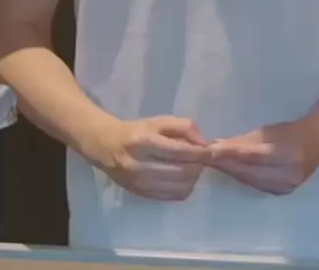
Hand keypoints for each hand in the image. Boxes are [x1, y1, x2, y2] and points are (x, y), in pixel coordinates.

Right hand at [90, 115, 208, 200]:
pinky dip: (184, 187)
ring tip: (192, 166)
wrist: (108, 148)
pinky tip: (182, 177)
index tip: (211, 150)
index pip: (180, 151)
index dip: (200, 152)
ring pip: (180, 187)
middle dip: (198, 165)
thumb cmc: (137, 131)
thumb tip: (204, 143)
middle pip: (182, 172)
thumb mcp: (159, 121)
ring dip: (193, 177)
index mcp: (144, 142)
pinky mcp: (143, 195)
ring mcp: (141, 184)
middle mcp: (141, 165)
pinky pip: (173, 196)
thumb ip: (184, 126)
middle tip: (202, 158)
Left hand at [208, 120, 318, 195]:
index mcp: (286, 154)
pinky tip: (231, 171)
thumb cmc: (289, 132)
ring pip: (250, 180)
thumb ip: (244, 141)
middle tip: (208, 158)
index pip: (253, 156)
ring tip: (215, 164)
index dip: (231, 154)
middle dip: (227, 165)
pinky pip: (256, 185)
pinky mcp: (281, 192)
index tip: (212, 151)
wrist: (315, 143)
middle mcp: (286, 174)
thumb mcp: (267, 132)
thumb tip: (218, 145)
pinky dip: (242, 177)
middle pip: (249, 172)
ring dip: (231, 172)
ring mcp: (285, 186)